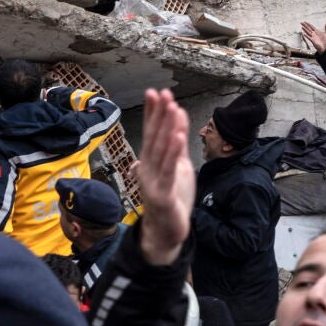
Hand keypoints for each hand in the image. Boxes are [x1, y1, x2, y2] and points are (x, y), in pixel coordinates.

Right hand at [136, 88, 195, 265]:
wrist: (166, 232)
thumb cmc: (171, 199)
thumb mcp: (177, 167)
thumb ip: (177, 145)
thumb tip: (176, 120)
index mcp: (150, 162)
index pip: (150, 133)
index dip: (152, 113)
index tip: (154, 92)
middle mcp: (147, 169)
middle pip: (153, 138)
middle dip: (159, 115)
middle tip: (163, 94)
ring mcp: (153, 182)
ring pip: (160, 151)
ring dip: (166, 128)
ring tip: (172, 108)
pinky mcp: (163, 194)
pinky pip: (168, 170)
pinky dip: (173, 152)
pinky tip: (178, 136)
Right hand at [300, 21, 325, 52]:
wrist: (325, 47)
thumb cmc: (325, 41)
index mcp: (316, 32)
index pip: (311, 27)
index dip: (308, 24)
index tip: (305, 22)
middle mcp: (314, 34)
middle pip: (308, 29)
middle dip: (305, 25)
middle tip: (301, 22)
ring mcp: (313, 37)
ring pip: (308, 32)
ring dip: (305, 30)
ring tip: (302, 27)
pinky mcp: (313, 41)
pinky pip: (309, 38)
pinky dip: (306, 36)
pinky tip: (304, 34)